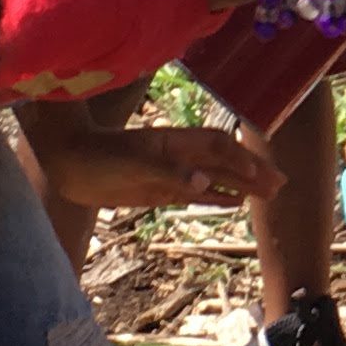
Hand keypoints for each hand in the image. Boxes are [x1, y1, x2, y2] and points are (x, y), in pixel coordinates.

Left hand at [37, 120, 277, 214]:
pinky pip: (195, 194)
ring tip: (269, 195)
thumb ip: (167, 173)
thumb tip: (203, 183)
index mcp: (173, 143)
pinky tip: (233, 203)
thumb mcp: (130, 164)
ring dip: (241, 185)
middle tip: (281, 184)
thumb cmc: (94, 157)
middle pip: (223, 162)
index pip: (216, 147)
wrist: (64, 162)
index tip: (260, 175)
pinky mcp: (158, 190)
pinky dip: (216, 197)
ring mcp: (169, 173)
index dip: (239, 159)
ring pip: (214, 178)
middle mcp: (176, 156)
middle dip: (252, 172)